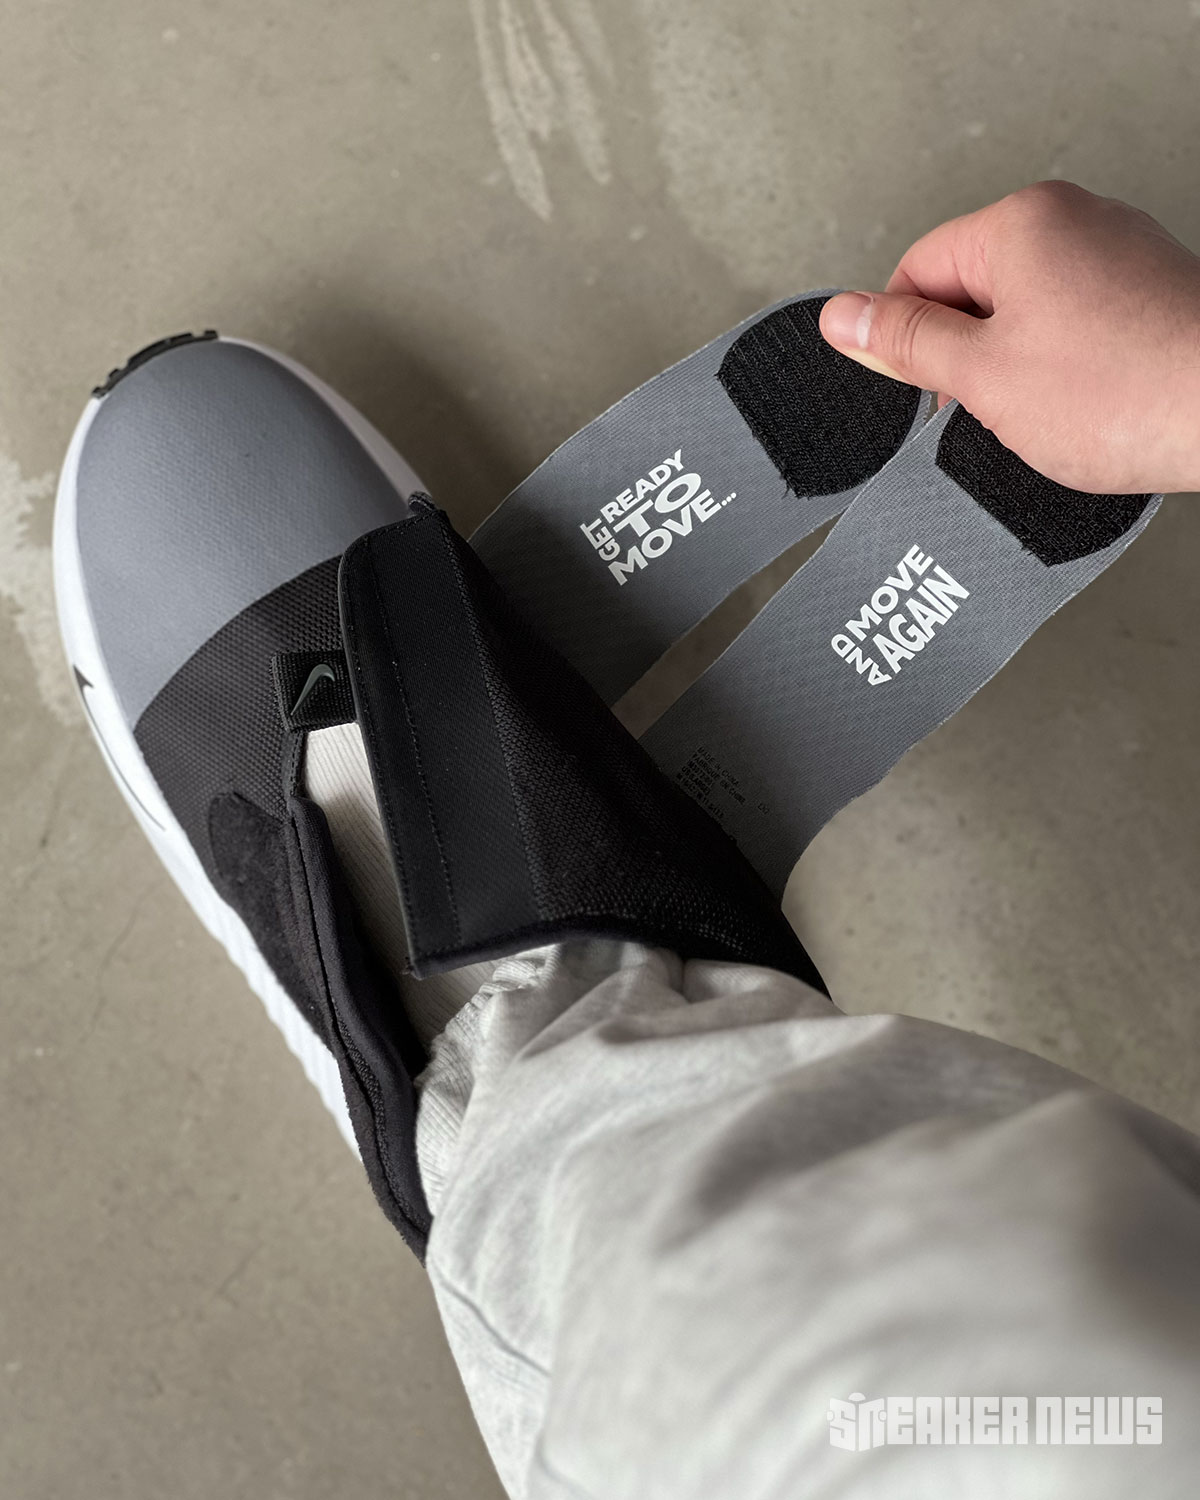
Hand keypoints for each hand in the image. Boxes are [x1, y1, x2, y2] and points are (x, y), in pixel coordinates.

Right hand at [819, 181, 1199, 493]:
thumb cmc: (1125, 391)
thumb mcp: (981, 375)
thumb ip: (905, 343)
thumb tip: (843, 317)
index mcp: (1021, 223)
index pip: (916, 269)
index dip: (905, 338)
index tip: (916, 385)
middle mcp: (1073, 222)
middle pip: (970, 291)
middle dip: (964, 357)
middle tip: (987, 404)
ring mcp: (1117, 256)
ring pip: (1023, 317)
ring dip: (1015, 371)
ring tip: (1047, 411)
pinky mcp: (1147, 296)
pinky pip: (1074, 330)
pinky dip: (1065, 374)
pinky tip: (1083, 409)